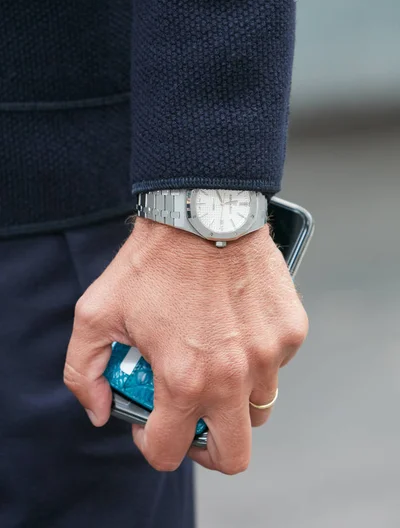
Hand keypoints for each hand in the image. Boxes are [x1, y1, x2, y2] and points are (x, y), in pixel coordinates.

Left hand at [64, 218, 307, 473]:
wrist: (202, 214)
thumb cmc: (151, 262)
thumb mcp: (95, 312)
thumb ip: (84, 372)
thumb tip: (100, 410)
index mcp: (185, 379)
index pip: (170, 451)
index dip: (152, 444)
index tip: (150, 421)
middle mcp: (234, 376)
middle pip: (233, 455)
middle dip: (207, 448)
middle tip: (191, 420)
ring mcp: (269, 355)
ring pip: (258, 409)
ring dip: (234, 402)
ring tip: (213, 367)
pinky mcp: (291, 331)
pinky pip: (276, 366)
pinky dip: (256, 362)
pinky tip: (235, 331)